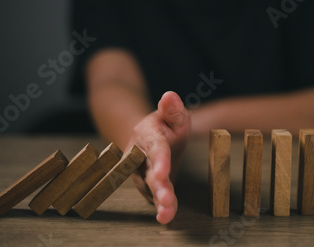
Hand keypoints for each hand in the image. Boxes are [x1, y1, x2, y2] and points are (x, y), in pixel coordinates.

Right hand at [125, 91, 189, 223]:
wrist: (149, 137)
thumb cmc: (165, 125)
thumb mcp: (172, 114)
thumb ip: (172, 108)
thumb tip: (170, 96)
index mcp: (147, 135)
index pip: (155, 148)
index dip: (159, 160)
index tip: (163, 173)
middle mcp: (140, 155)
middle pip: (150, 172)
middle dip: (159, 187)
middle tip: (166, 201)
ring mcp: (142, 171)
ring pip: (151, 188)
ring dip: (160, 202)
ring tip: (166, 215)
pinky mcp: (148, 184)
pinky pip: (155, 196)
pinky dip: (163, 207)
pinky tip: (167, 217)